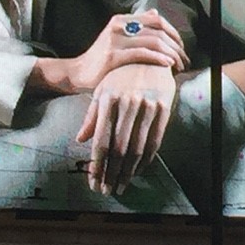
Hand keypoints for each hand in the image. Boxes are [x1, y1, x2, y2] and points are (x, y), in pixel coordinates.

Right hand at [70, 10, 186, 89]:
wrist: (78, 73)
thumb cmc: (101, 58)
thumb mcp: (117, 36)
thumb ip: (135, 25)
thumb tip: (154, 12)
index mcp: (121, 20)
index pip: (156, 19)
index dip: (173, 32)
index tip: (181, 47)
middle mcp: (118, 26)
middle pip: (157, 30)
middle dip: (175, 46)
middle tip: (184, 60)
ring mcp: (115, 40)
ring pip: (153, 42)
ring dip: (171, 54)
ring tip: (179, 65)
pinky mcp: (112, 56)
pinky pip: (142, 54)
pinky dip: (159, 58)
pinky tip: (167, 65)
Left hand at [77, 64, 176, 195]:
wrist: (151, 54)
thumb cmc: (121, 75)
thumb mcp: (102, 90)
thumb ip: (92, 116)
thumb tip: (80, 140)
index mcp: (108, 100)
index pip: (101, 141)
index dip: (97, 166)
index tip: (93, 182)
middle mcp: (127, 104)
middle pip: (118, 149)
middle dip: (111, 174)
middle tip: (107, 190)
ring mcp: (147, 106)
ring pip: (137, 148)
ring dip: (128, 172)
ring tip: (121, 186)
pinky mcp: (164, 107)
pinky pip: (155, 141)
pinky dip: (146, 160)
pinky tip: (137, 171)